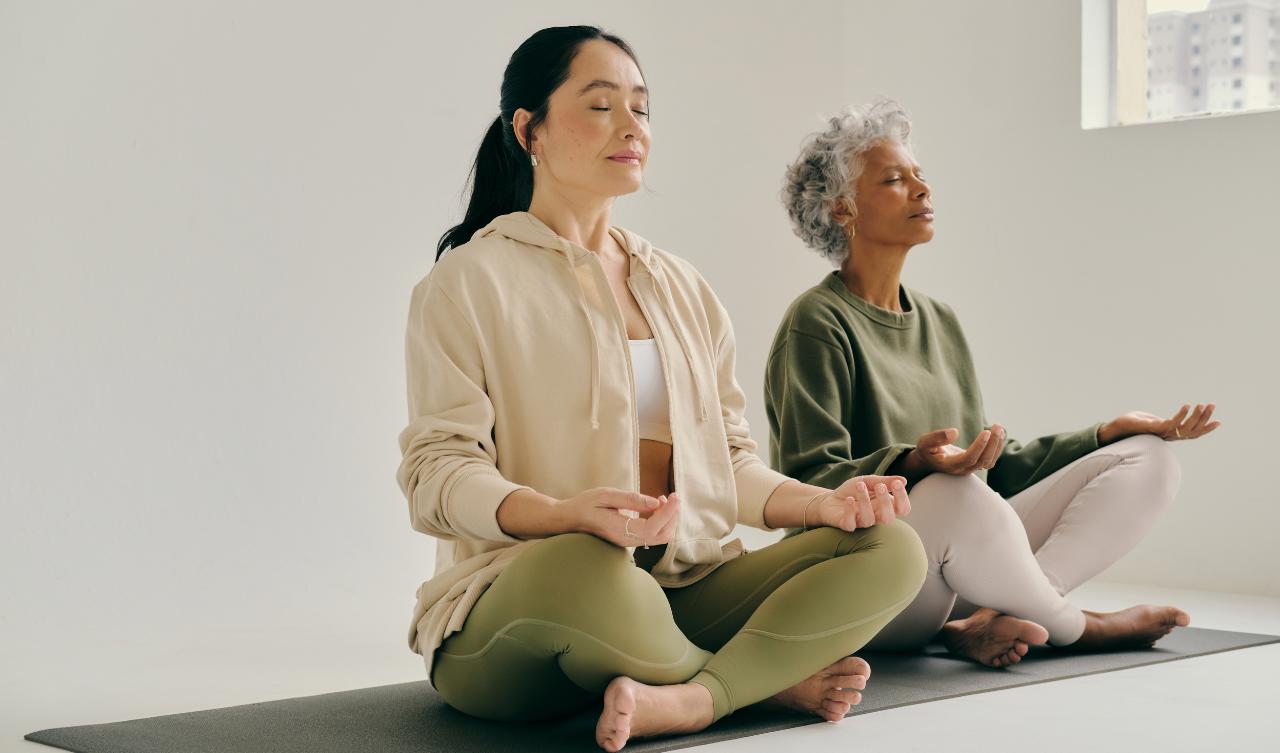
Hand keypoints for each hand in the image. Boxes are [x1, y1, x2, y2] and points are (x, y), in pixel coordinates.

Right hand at [561, 487, 681, 547]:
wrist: (569, 520)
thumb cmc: (584, 505)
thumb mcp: (605, 495)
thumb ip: (631, 499)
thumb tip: (656, 502)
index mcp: (619, 529)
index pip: (653, 527)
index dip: (668, 512)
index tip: (675, 496)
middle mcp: (626, 540)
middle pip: (661, 536)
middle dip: (672, 516)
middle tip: (674, 496)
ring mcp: (628, 542)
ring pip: (659, 537)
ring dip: (668, 519)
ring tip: (665, 499)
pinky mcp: (629, 540)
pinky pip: (651, 535)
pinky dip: (660, 521)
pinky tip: (656, 506)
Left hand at [810, 475, 910, 530]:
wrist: (829, 499)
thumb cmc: (852, 491)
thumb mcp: (868, 481)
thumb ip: (884, 481)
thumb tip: (903, 480)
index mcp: (885, 506)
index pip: (902, 509)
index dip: (903, 498)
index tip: (897, 484)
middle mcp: (876, 517)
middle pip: (889, 519)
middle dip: (886, 502)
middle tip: (880, 486)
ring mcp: (861, 522)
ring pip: (869, 519)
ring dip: (865, 501)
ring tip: (860, 485)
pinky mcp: (846, 525)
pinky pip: (851, 524)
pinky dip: (850, 511)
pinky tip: (849, 499)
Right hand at [903, 425, 1005, 475]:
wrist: (928, 461)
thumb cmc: (926, 451)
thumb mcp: (925, 442)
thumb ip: (937, 438)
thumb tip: (955, 432)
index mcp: (951, 465)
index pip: (969, 458)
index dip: (979, 446)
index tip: (986, 432)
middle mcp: (963, 469)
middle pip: (983, 461)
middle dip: (993, 444)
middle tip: (997, 427)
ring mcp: (970, 468)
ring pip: (989, 461)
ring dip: (997, 445)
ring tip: (999, 428)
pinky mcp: (974, 464)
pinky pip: (990, 459)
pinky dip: (996, 447)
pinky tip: (999, 434)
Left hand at [1097, 403, 1219, 444]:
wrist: (1115, 428)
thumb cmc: (1131, 423)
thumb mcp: (1151, 421)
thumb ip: (1161, 422)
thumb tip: (1168, 421)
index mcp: (1170, 434)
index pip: (1192, 433)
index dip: (1205, 428)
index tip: (1218, 421)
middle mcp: (1168, 436)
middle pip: (1192, 431)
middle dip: (1204, 418)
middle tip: (1212, 405)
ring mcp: (1162, 433)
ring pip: (1185, 428)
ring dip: (1196, 416)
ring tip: (1203, 404)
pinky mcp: (1154, 429)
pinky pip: (1172, 423)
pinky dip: (1181, 414)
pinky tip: (1187, 405)